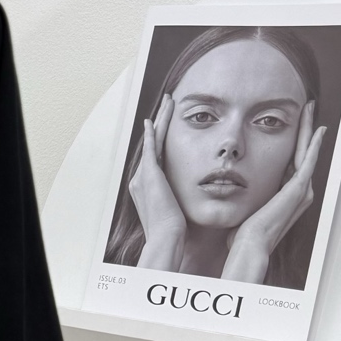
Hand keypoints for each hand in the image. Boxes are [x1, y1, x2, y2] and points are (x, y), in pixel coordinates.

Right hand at [129, 93, 187, 269]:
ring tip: (167, 103)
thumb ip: (184, 200)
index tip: (170, 127)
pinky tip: (155, 119)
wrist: (166, 238)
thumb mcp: (179, 213)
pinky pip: (151, 147)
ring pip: (153, 141)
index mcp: (147, 188)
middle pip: (153, 144)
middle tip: (168, 105)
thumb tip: (200, 199)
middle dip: (161, 123)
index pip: (157, 157)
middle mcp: (140, 180)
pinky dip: (153, 132)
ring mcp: (142, 176)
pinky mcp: (148, 174)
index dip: (163, 140)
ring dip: (161, 120)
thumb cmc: (175, 232)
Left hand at [221, 100, 327, 283]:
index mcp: (286, 197)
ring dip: (309, 132)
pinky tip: (316, 129)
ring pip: (307, 153)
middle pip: (302, 154)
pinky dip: (313, 144)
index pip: (291, 163)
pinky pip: (308, 161)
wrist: (248, 246)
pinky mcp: (299, 189)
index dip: (292, 144)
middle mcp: (298, 193)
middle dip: (304, 131)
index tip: (289, 127)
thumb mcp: (245, 210)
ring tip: (310, 112)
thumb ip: (246, 200)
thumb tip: (229, 194)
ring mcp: (301, 191)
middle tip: (306, 110)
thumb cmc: (242, 235)